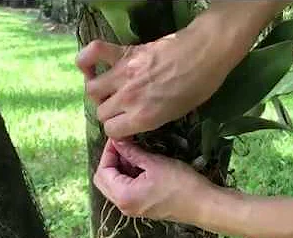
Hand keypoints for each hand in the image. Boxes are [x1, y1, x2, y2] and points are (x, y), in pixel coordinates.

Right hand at [76, 18, 238, 138]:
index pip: (111, 131)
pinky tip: (90, 68)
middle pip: (101, 113)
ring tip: (109, 91)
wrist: (206, 52)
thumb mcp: (177, 114)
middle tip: (122, 108)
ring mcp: (123, 73)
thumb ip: (151, 119)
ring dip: (99, 93)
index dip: (118, 131)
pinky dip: (86, 60)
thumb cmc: (200, 86)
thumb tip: (135, 119)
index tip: (125, 126)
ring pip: (92, 90)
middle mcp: (128, 97)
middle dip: (110, 114)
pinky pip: (93, 53)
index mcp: (143, 117)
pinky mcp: (124, 53)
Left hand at [93, 139, 216, 222]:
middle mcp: (123, 205)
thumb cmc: (180, 184)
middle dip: (111, 160)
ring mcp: (132, 208)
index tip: (118, 138)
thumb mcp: (154, 163)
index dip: (108, 152)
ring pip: (114, 185)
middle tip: (123, 144)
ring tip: (133, 151)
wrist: (202, 204)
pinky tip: (140, 163)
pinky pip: (125, 190)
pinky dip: (127, 176)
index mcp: (123, 195)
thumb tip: (117, 140)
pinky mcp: (141, 207)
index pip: (103, 171)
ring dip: (119, 168)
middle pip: (104, 180)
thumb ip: (132, 152)